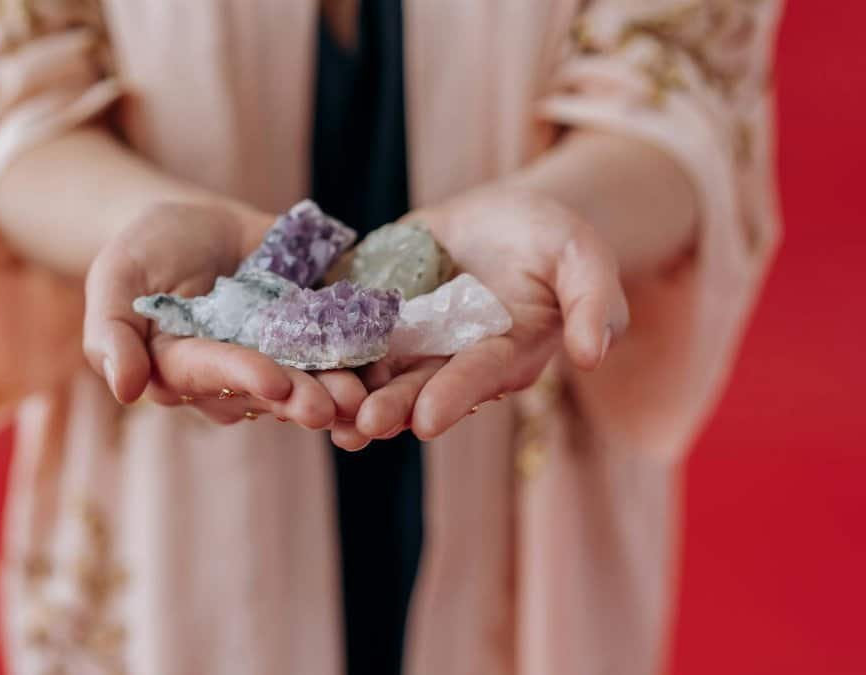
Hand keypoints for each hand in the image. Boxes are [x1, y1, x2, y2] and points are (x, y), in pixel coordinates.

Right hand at [83, 201, 366, 428]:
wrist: (196, 224)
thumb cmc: (145, 251)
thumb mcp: (116, 277)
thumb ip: (111, 333)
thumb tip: (124, 389)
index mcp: (181, 367)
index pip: (212, 373)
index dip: (243, 376)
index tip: (275, 383)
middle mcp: (231, 376)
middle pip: (267, 391)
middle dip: (302, 398)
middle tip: (336, 405)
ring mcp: (274, 360)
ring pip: (308, 383)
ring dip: (337, 392)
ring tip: (365, 397)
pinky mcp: (308, 340)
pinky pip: (337, 352)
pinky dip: (362, 361)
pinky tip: (389, 366)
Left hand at [336, 186, 629, 446]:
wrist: (504, 216)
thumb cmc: (553, 239)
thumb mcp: (583, 257)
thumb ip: (593, 302)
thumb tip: (592, 355)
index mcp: (503, 354)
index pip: (477, 377)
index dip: (453, 397)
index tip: (427, 419)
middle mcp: (451, 359)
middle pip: (418, 388)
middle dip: (390, 408)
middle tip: (359, 426)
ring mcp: (410, 340)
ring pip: (375, 374)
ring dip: (348, 396)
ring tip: (317, 415)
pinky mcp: (376, 314)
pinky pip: (345, 333)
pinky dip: (320, 348)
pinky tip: (289, 360)